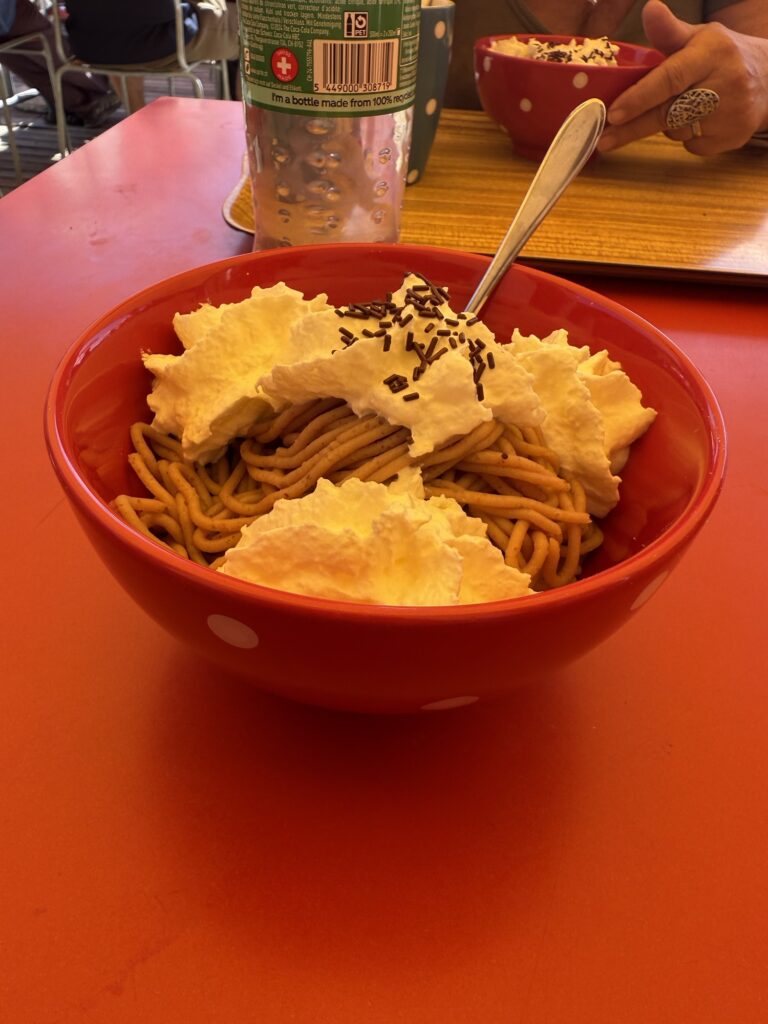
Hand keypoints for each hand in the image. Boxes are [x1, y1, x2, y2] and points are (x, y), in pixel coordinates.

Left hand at [597, 0, 767, 154]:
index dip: (640, 97)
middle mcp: (726, 83)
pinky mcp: (733, 138)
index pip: (671, 78)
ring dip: (665, 125)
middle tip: (604, 139)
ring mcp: (732, 114)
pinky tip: (698, 119)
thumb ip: (669, 32)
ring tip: (679, 106)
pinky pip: (692, 144)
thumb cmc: (721, 56)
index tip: (614, 113)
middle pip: (668, 112)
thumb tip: (649, 9)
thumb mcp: (699, 37)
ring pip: (677, 131)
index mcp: (713, 53)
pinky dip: (685, 136)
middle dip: (633, 128)